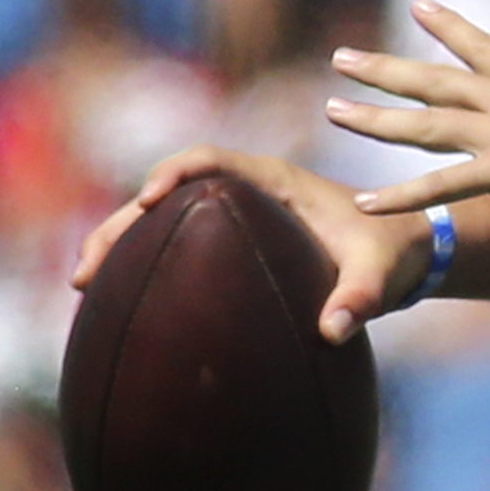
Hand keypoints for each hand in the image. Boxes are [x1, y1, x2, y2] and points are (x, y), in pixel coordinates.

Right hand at [71, 146, 430, 343]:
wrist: (407, 254)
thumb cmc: (394, 251)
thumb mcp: (382, 272)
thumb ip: (362, 297)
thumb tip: (333, 331)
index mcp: (277, 181)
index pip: (212, 159)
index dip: (173, 173)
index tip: (147, 200)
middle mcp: (249, 193)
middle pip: (168, 194)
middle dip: (122, 223)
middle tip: (87, 269)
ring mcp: (237, 219)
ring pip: (164, 222)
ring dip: (122, 246)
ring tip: (83, 287)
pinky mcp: (234, 245)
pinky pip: (178, 248)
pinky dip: (146, 267)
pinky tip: (118, 306)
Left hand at [324, 0, 489, 226]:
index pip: (484, 47)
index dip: (448, 26)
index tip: (419, 5)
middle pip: (436, 81)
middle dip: (386, 69)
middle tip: (343, 57)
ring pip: (426, 123)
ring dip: (375, 118)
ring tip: (333, 109)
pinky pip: (442, 184)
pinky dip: (402, 196)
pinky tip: (368, 204)